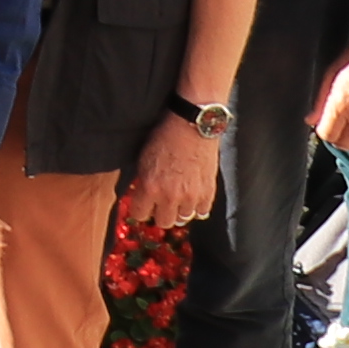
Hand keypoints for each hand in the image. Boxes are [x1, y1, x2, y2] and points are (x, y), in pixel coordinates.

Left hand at [121, 112, 224, 232]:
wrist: (191, 125)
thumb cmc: (165, 136)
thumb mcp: (143, 159)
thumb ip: (142, 182)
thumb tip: (141, 197)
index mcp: (150, 188)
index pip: (140, 215)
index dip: (140, 209)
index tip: (143, 204)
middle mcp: (170, 197)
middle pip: (163, 222)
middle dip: (159, 213)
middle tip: (160, 203)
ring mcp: (191, 197)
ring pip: (183, 219)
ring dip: (179, 210)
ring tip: (178, 197)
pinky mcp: (208, 192)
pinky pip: (202, 212)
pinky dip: (197, 207)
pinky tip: (193, 197)